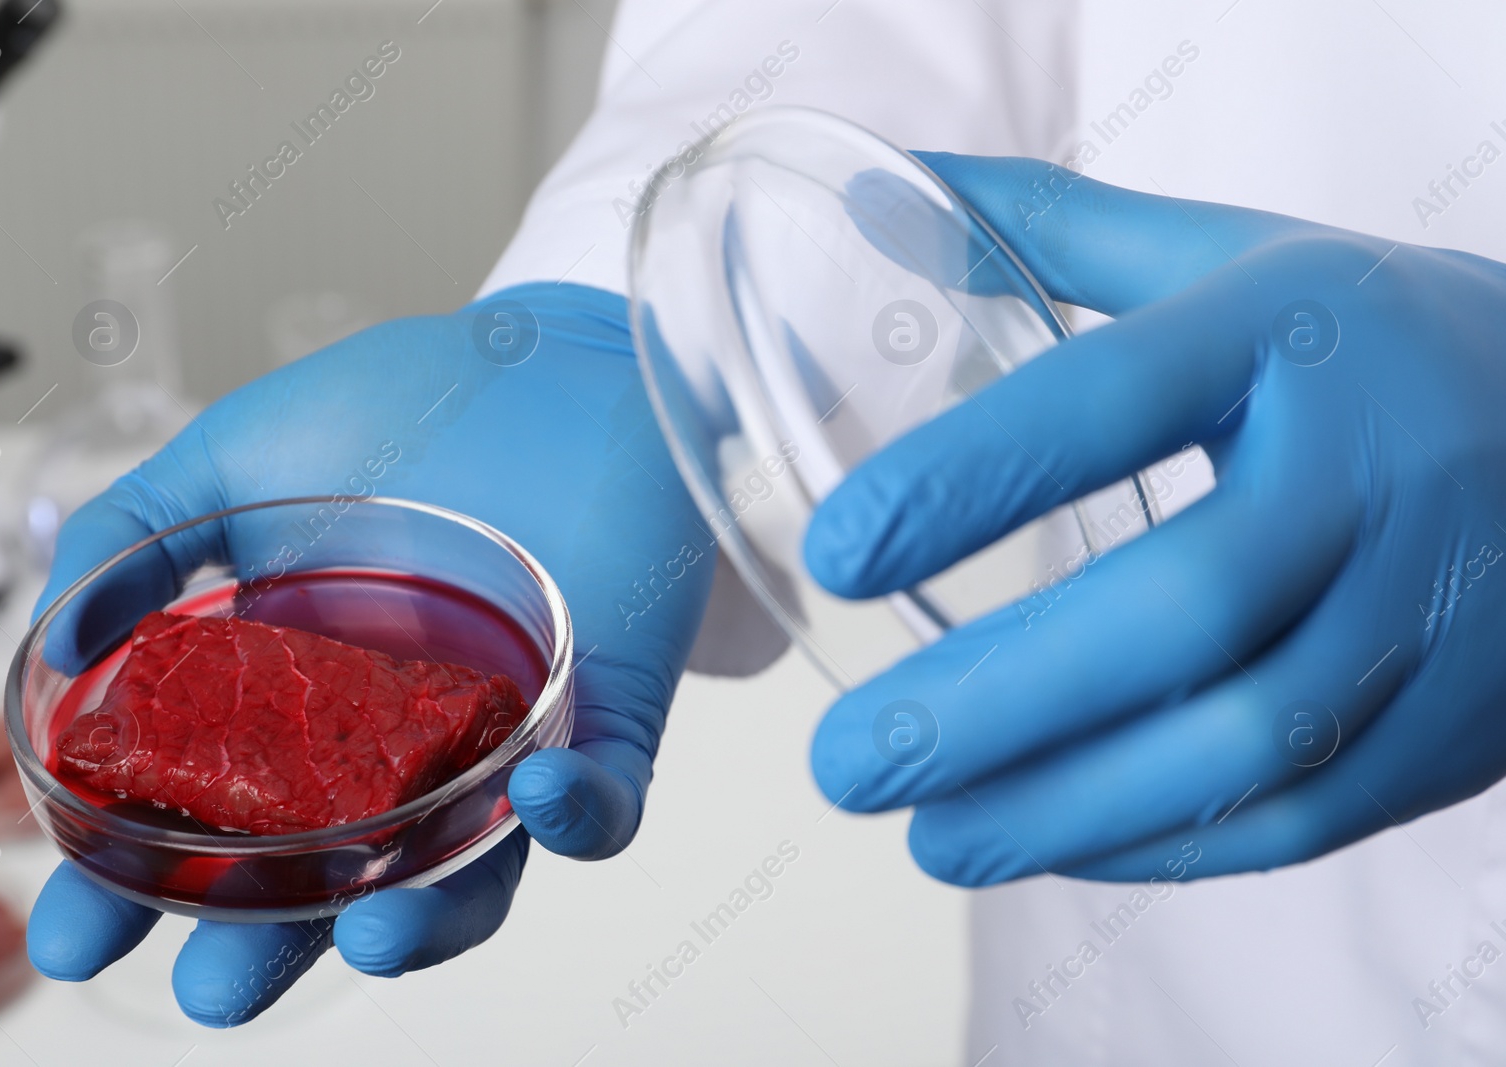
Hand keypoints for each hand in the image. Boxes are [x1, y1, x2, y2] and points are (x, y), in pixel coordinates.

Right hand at [25, 283, 711, 1023]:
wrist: (548, 354)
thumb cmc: (407, 405)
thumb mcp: (237, 460)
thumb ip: (137, 538)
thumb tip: (60, 644)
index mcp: (299, 698)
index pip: (215, 823)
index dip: (142, 888)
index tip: (79, 932)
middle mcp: (396, 740)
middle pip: (329, 883)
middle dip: (268, 949)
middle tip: (214, 986)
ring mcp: (502, 739)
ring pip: (468, 880)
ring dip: (420, 926)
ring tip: (364, 937)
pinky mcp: (606, 717)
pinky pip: (605, 807)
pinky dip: (578, 818)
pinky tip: (536, 790)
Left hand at [803, 154, 1505, 885]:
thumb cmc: (1366, 343)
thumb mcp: (1232, 257)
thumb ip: (1057, 228)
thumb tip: (883, 193)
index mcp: (1291, 333)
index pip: (1115, 396)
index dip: (969, 477)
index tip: (832, 553)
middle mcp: (1372, 470)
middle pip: (1183, 605)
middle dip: (999, 701)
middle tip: (844, 763)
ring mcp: (1430, 608)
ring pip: (1245, 740)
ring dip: (1067, 807)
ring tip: (926, 837)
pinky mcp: (1458, 723)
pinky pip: (1304, 811)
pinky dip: (1164, 845)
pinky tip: (1049, 844)